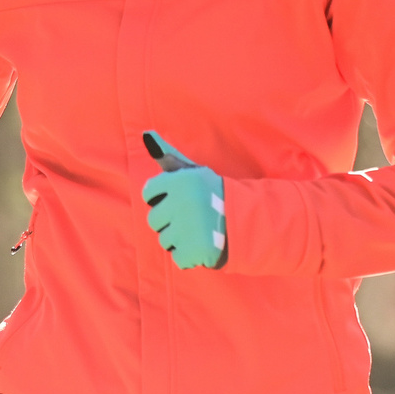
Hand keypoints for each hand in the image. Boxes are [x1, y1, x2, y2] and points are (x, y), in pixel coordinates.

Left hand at [140, 131, 225, 270]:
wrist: (248, 219)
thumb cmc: (214, 194)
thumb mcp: (193, 171)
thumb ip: (168, 154)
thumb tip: (146, 134)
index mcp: (180, 180)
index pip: (149, 193)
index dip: (162, 198)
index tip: (180, 199)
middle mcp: (182, 202)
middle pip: (153, 220)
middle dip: (170, 221)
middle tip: (193, 217)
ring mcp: (188, 228)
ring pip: (164, 241)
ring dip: (180, 240)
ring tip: (200, 231)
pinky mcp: (196, 250)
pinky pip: (178, 259)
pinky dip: (191, 257)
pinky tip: (204, 245)